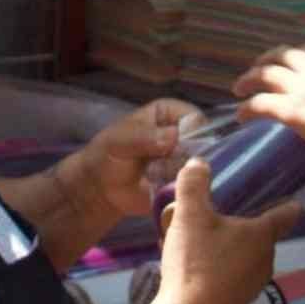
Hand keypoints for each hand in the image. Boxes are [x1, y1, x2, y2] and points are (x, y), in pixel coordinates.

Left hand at [65, 99, 200, 218]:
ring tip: (157, 177)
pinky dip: (182, 188)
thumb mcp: (120, 140)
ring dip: (181, 173)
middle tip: (164, 165)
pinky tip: (164, 189)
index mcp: (169, 114)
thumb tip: (173, 137)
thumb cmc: (108, 155)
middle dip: (187, 156)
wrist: (101, 190)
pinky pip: (194, 184)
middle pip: (204, 142)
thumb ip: (144, 137)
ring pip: (200, 165)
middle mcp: (182, 135)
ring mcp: (185, 160)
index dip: (191, 131)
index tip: (175, 145)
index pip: (195, 117)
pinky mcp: (183, 182)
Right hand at [152, 158, 301, 303]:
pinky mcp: (239, 301)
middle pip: (263, 235)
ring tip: (210, 240)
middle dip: (249, 224)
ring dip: (235, 247)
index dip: (288, 204)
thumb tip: (198, 163)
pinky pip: (236, 275)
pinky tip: (203, 266)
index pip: (285, 214)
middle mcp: (266, 259)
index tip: (293, 199)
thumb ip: (193, 184)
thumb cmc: (195, 261)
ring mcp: (254, 284)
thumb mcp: (189, 215)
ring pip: (249, 256)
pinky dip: (226, 267)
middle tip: (227, 213)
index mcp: (262, 236)